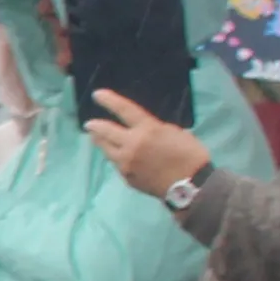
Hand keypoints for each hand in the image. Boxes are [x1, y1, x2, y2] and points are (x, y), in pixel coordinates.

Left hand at [83, 97, 210, 203]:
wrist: (190, 185)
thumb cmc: (190, 155)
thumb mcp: (175, 133)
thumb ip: (154, 129)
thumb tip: (142, 131)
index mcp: (147, 129)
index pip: (124, 109)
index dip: (109, 100)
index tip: (97, 95)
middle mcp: (132, 144)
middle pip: (106, 131)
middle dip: (95, 126)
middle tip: (89, 124)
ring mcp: (127, 162)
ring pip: (106, 149)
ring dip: (100, 142)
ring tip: (95, 138)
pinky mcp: (127, 177)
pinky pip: (116, 164)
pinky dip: (114, 157)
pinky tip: (114, 156)